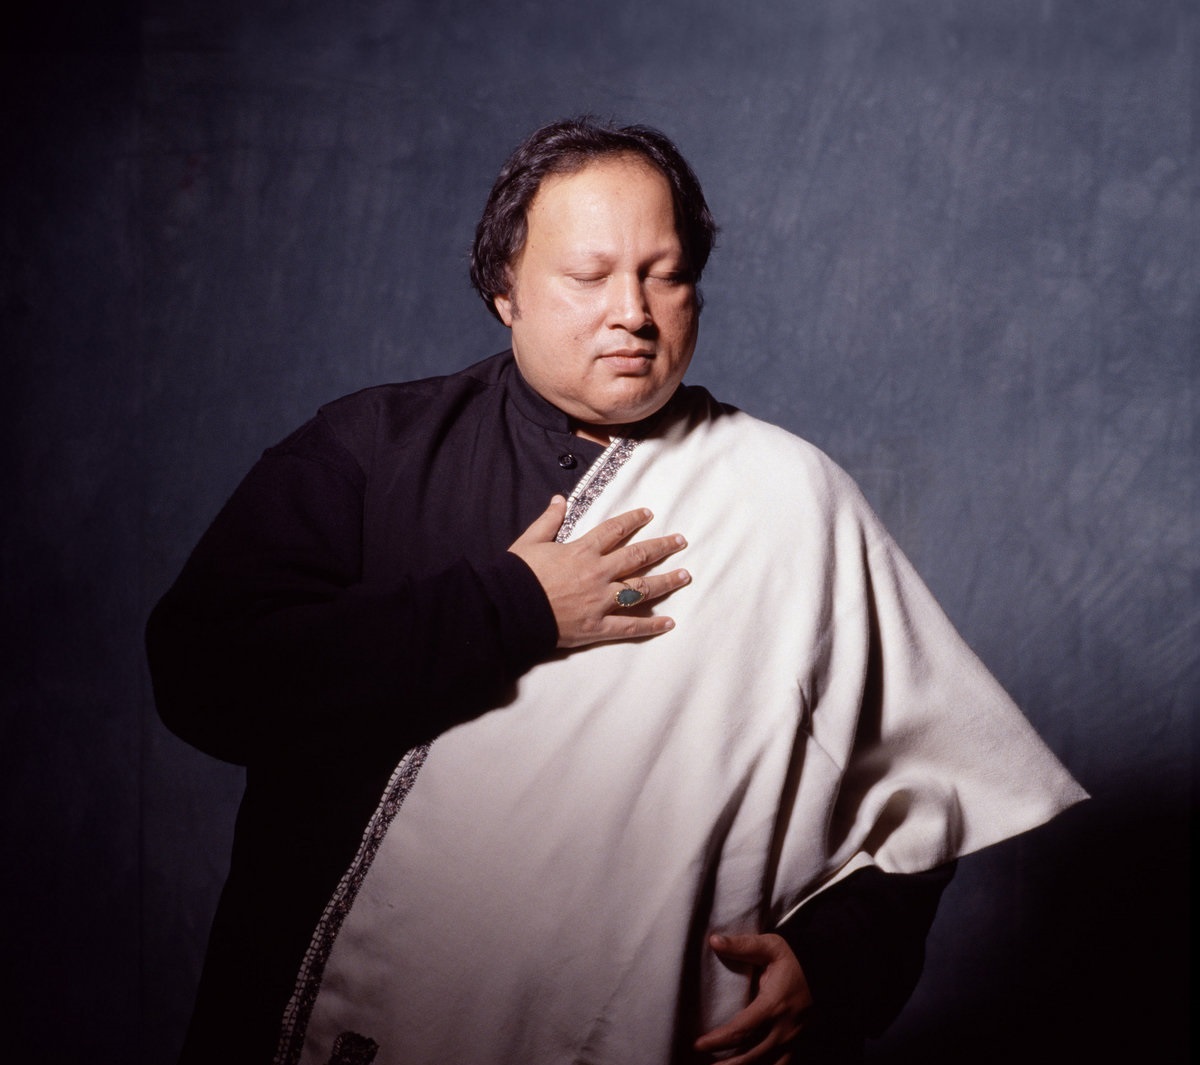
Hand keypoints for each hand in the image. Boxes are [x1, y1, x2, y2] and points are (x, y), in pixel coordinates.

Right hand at [508, 496, 689, 648]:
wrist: (508, 610)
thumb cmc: (516, 576)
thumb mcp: (530, 541)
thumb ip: (548, 520)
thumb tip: (560, 500)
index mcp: (582, 551)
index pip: (615, 530)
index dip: (633, 520)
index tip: (649, 514)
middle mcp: (597, 573)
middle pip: (637, 556)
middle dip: (662, 547)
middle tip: (680, 541)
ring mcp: (600, 601)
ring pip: (641, 589)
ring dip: (666, 581)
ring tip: (685, 576)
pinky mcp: (597, 627)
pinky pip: (629, 626)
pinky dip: (650, 625)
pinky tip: (669, 623)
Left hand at [693, 933, 812, 1064]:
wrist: (827, 971)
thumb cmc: (795, 959)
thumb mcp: (770, 946)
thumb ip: (742, 945)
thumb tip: (714, 940)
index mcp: (774, 1005)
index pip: (741, 1030)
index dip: (718, 1040)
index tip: (698, 1044)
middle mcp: (783, 1029)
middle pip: (750, 1056)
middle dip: (726, 1064)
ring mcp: (792, 1041)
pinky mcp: (797, 1046)